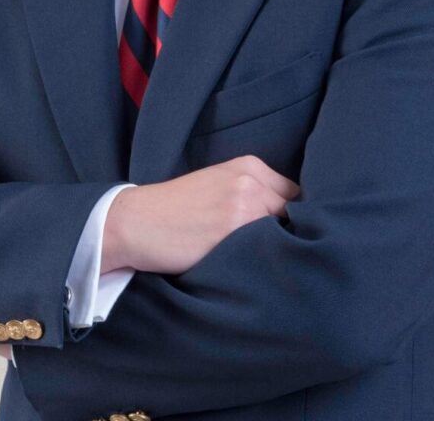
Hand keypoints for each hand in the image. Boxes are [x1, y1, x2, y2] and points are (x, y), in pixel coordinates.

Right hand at [102, 155, 299, 274]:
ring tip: (259, 261)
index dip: (292, 217)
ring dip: (278, 249)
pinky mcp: (235, 233)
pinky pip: (267, 251)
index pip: (295, 194)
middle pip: (295, 214)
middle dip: (289, 233)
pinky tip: (249, 267)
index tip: (284, 233)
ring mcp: (246, 206)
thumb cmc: (175, 207)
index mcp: (249, 166)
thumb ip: (252, 191)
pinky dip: (264, 262)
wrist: (138, 221)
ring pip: (285, 235)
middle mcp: (252, 182)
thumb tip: (288, 218)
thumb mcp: (217, 183)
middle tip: (273, 252)